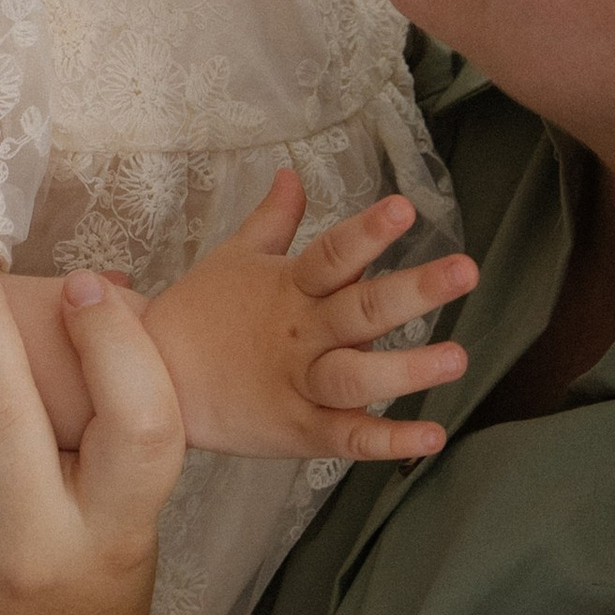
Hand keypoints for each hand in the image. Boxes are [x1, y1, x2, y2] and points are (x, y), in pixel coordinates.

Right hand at [142, 171, 475, 461]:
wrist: (150, 381)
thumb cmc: (199, 314)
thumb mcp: (234, 259)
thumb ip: (274, 220)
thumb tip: (292, 173)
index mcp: (288, 288)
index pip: (332, 253)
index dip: (367, 232)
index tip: (405, 208)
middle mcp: (299, 334)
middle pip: (360, 310)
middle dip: (413, 291)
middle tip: (465, 270)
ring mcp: (299, 384)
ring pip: (356, 376)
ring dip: (407, 370)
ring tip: (457, 359)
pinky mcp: (299, 431)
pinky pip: (347, 436)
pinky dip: (388, 441)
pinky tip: (431, 436)